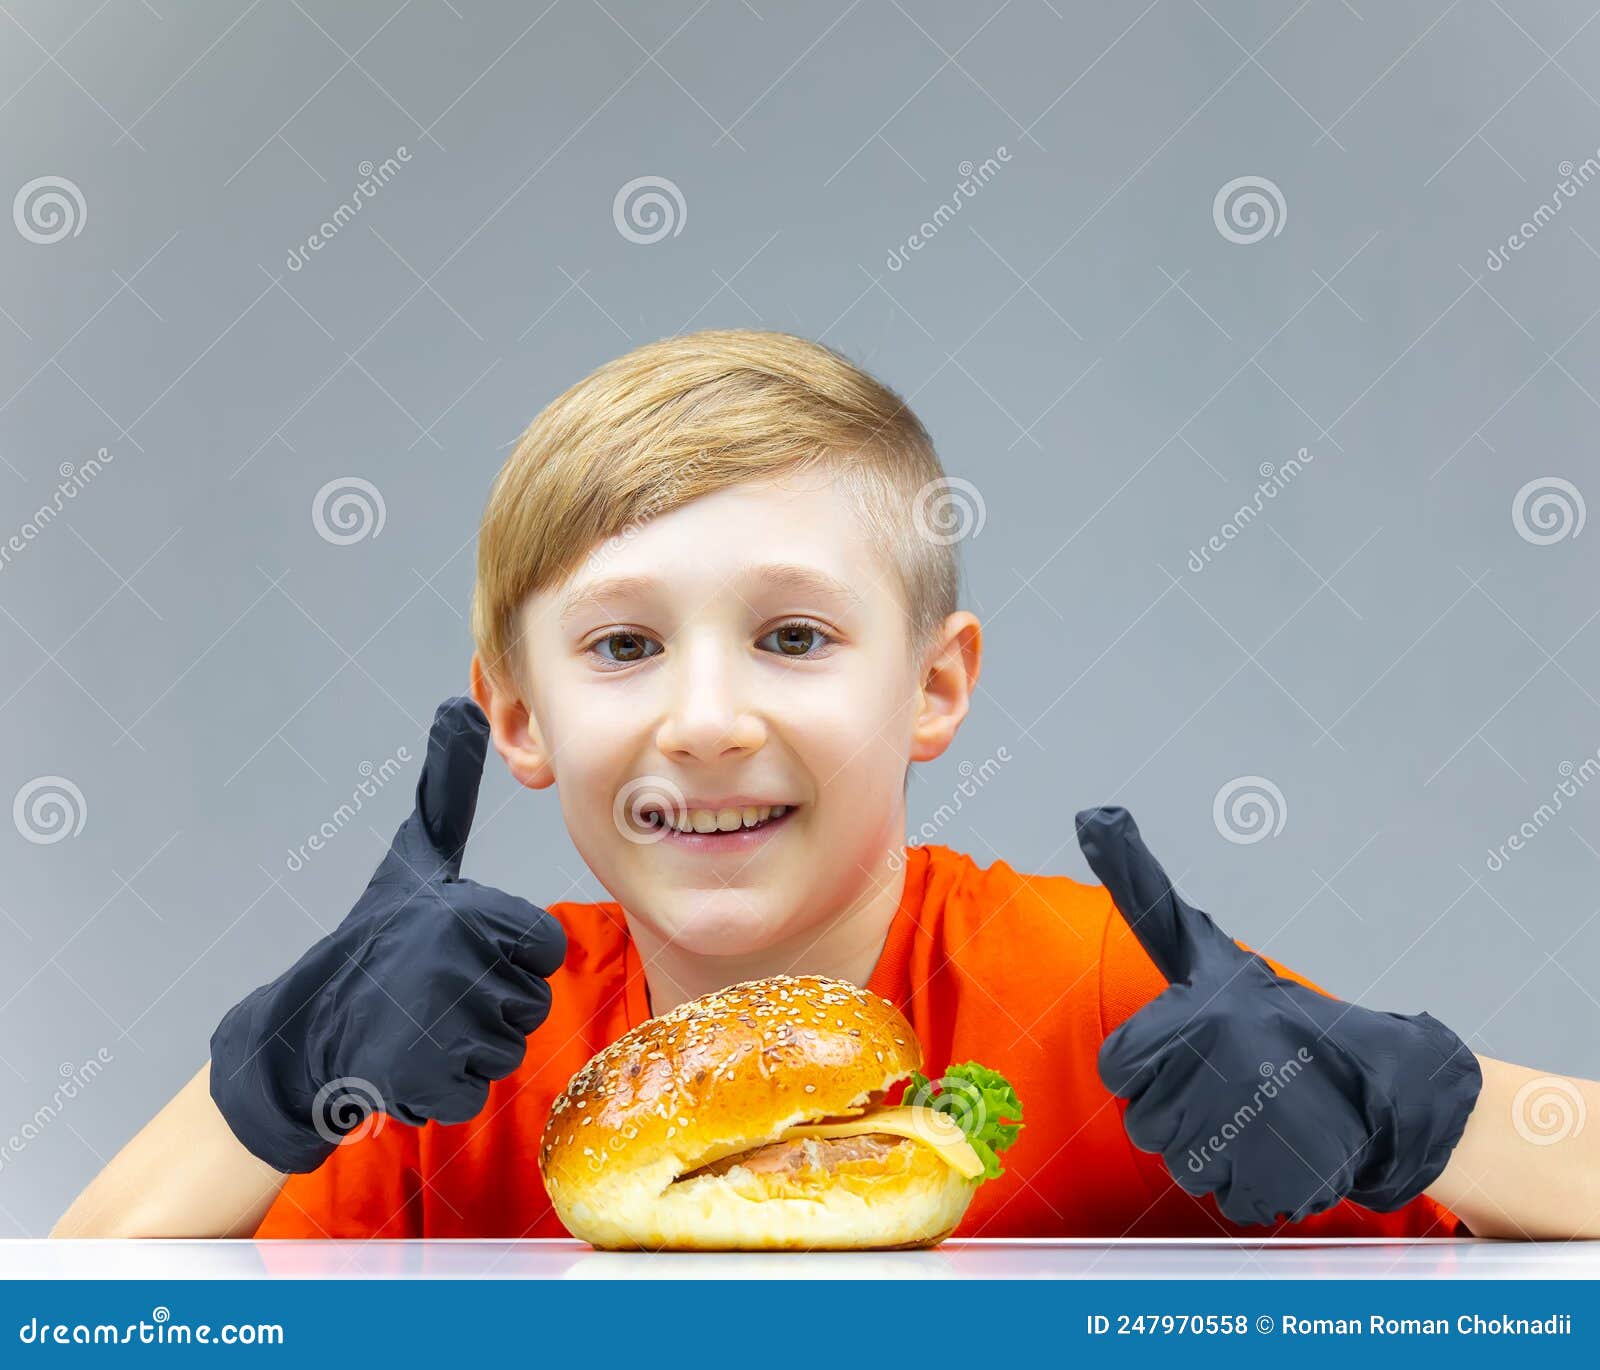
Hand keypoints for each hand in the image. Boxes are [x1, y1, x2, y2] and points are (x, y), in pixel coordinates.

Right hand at [209, 697, 566, 1172]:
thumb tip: (459, 703)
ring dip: (468, 1047)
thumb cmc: (375, 937)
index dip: (510, 956)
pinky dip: (444, 1088)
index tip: (462, 948)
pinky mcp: (422, 1082)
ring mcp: (442, 1026)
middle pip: (530, 1003)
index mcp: (474, 911)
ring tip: (419, 1021)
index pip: (545, 949)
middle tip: (435, 990)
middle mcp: (461, 966)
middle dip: (490, 1006)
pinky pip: (475, 1092)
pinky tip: (407, 1062)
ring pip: (507, 1050)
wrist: (302, 1025)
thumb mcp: (417, 856)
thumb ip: (447, 786)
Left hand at [1076, 805, 1481, 1225]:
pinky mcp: (1277, 1186)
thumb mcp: (1199, 945)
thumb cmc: (1269, 1009)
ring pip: (1183, 1163)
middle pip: (1147, 1123)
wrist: (1377, 1078)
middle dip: (1183, 1107)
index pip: (1118, 1070)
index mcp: (1184, 1023)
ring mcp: (1245, 1136)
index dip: (1152, 1063)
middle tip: (1231, 1081)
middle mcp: (1211, 1078)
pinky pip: (1230, 1198)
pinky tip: (1283, 1147)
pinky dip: (1256, 1183)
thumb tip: (1092, 812)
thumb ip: (1141, 886)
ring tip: (1257, 1111)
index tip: (1194, 1048)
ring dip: (1216, 1147)